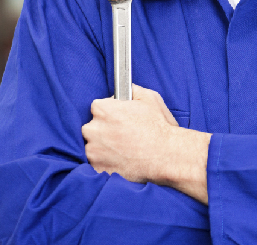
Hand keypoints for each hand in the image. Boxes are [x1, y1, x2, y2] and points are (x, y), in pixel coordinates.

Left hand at [82, 85, 210, 203]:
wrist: (165, 155)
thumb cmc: (158, 126)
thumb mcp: (150, 98)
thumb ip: (133, 90)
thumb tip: (127, 90)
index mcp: (103, 109)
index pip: (97, 107)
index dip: (110, 112)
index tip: (119, 118)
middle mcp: (93, 129)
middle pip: (92, 127)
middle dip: (103, 130)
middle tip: (122, 135)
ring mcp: (93, 150)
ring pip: (92, 146)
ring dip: (103, 147)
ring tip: (123, 149)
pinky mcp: (96, 168)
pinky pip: (97, 163)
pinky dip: (106, 162)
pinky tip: (122, 159)